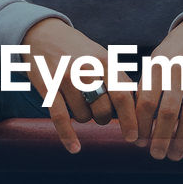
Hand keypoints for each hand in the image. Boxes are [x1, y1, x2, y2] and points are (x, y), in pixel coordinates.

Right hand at [24, 19, 138, 153]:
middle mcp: (86, 69)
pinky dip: (68, 136)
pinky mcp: (48, 87)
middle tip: (101, 113)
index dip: (130, 119)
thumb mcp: (102, 56)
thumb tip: (139, 108)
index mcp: (104, 61)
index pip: (122, 96)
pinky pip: (60, 118)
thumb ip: (120, 79)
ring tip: (79, 102)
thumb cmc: (79, 51)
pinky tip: (75, 149)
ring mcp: (65, 78)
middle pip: (103, 111)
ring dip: (84, 117)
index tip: (134, 136)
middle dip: (104, 118)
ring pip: (83, 116)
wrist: (43, 34)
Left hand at [134, 18, 182, 160]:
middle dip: (160, 138)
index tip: (138, 142)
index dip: (141, 125)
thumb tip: (131, 118)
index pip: (145, 102)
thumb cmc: (175, 50)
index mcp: (158, 66)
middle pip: (167, 113)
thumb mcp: (156, 60)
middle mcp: (178, 71)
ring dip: (182, 140)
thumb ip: (146, 85)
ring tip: (175, 155)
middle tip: (156, 155)